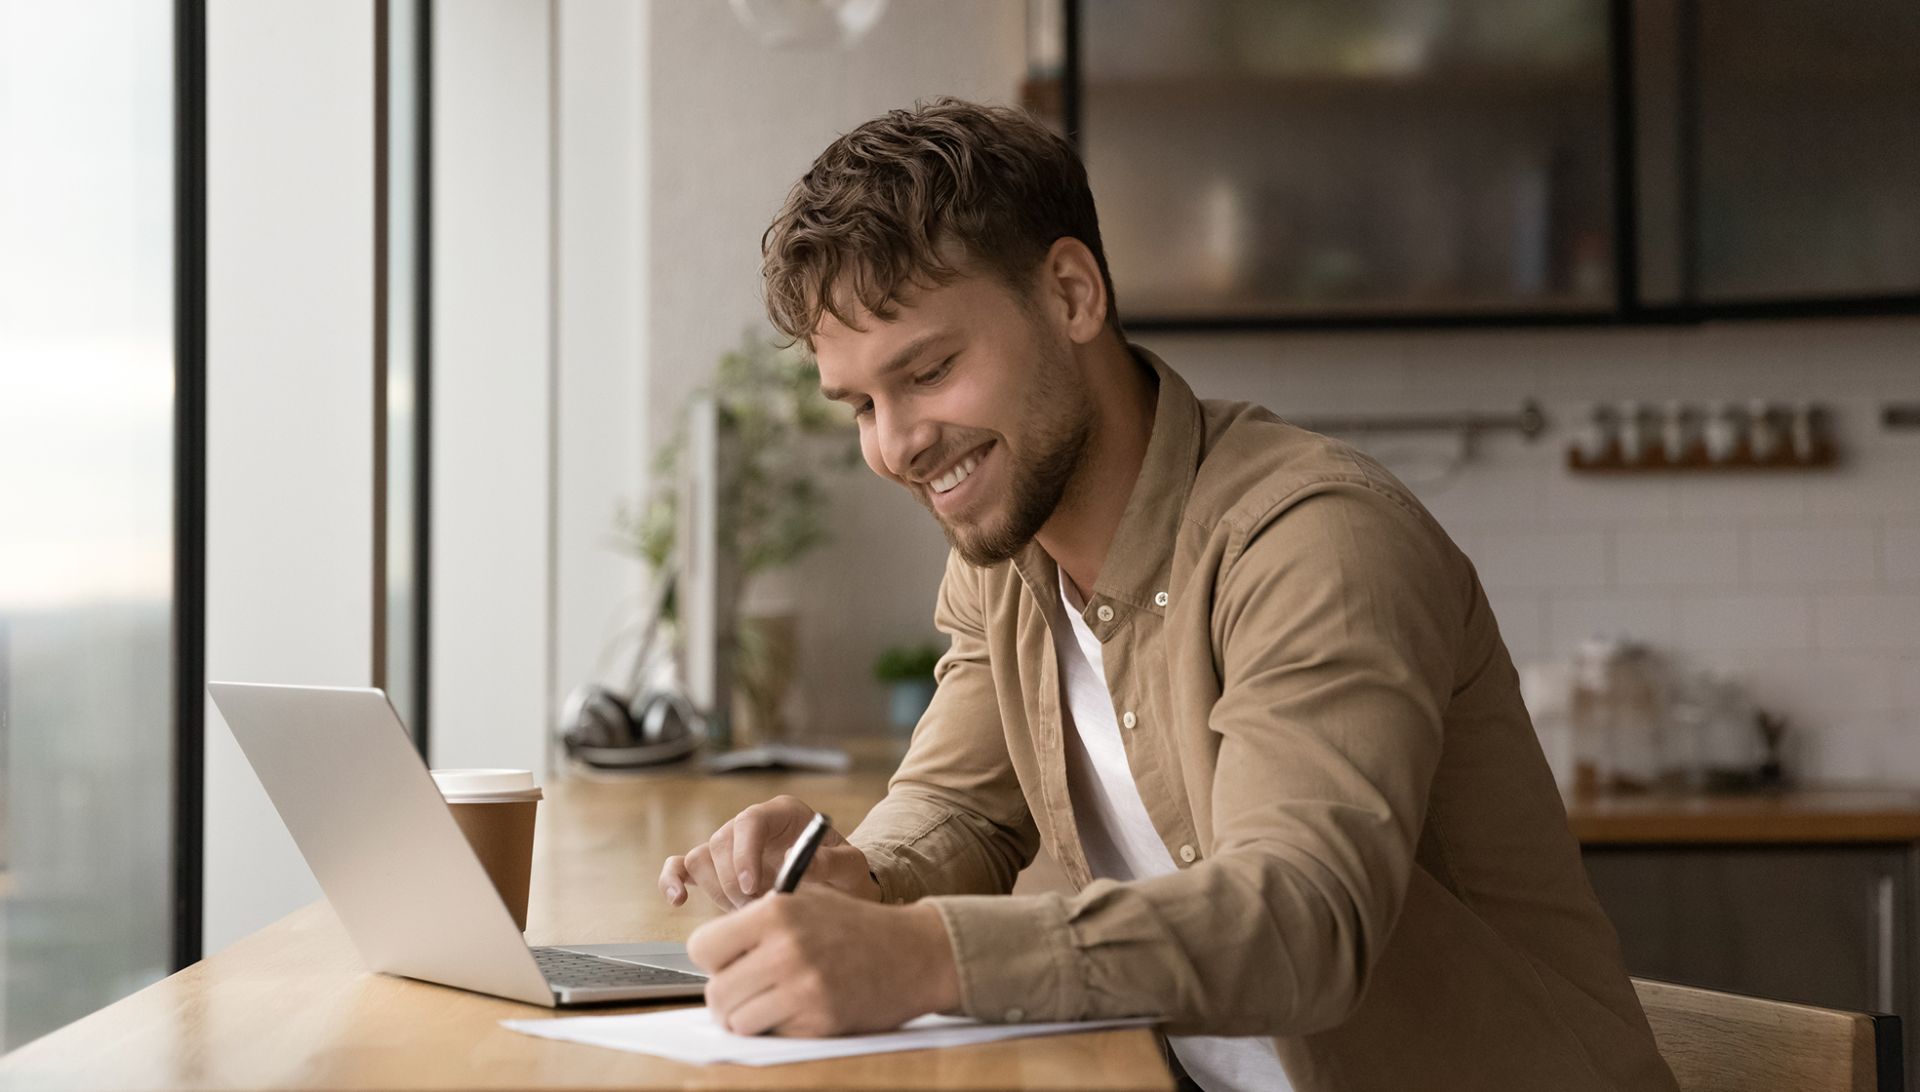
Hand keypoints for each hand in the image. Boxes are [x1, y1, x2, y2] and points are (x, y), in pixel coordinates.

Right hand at [659, 794, 880, 909]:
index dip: (745, 854)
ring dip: (718, 890)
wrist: (836, 890)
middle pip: (721, 842)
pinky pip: (682, 866)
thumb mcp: (851, 868)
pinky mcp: (715, 868)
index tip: (754, 888)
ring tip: (747, 910)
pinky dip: (674, 879)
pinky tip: (678, 900)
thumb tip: (797, 861)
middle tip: (758, 909)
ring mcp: (730, 845)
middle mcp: (751, 824)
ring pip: (701, 858)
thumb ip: (832, 862)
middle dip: (735, 883)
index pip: (751, 821)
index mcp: (783, 813)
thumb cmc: (844, 874)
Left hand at [687, 885, 961, 1035]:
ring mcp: (802, 989)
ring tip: (774, 1001)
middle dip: (729, 995)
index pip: (701, 947)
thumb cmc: (857, 926)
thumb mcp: (807, 898)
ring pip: (737, 1020)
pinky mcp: (819, 1021)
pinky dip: (780, 1028)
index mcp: (775, 912)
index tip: (731, 961)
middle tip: (750, 989)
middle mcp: (784, 949)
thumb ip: (758, 916)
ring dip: (750, 1016)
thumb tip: (711, 948)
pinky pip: (772, 1034)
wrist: (916, 952)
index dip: (714, 958)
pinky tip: (802, 1009)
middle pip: (715, 992)